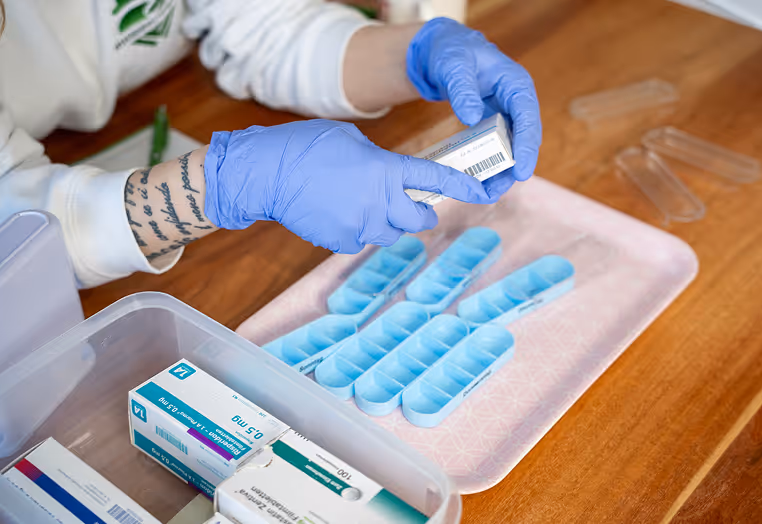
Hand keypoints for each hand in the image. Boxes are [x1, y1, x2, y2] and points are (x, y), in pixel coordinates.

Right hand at [203, 120, 490, 253]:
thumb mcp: (351, 140)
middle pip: (418, 220)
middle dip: (420, 214)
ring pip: (390, 233)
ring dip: (385, 222)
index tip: (483, 192)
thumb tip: (386, 174)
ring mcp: (361, 225)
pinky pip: (360, 240)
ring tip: (361, 205)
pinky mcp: (342, 241)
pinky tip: (337, 214)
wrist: (267, 174)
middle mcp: (380, 202)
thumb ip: (378, 160)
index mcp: (385, 170)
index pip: (435, 180)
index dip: (462, 187)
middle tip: (413, 206)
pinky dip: (356, 230)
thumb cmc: (305, 147)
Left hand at [406, 18, 541, 197]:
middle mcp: (516, 101)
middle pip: (524, 138)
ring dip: (502, 170)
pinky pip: (495, 148)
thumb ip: (462, 89)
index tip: (522, 172)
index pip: (527, 116)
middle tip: (500, 189)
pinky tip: (479, 182)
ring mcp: (506, 114)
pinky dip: (489, 164)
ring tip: (488, 192)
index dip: (527, 146)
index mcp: (515, 83)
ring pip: (511, 147)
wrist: (441, 52)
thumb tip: (471, 117)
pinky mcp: (492, 124)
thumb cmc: (451, 52)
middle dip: (515, 166)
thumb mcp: (453, 65)